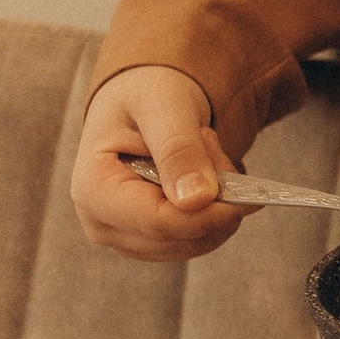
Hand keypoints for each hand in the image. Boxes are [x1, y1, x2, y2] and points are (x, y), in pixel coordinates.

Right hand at [71, 65, 241, 260]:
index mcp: (93, 189)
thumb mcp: (163, 106)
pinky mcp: (148, 242)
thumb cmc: (144, 95)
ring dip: (216, 203)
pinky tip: (202, 175)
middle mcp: (101, 223)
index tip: (246, 192)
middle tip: (211, 146)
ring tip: (202, 153)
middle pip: (180, 237)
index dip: (210, 214)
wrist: (139, 101)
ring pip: (195, 243)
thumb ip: (179, 148)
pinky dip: (213, 211)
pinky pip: (198, 240)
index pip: (159, 223)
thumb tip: (197, 200)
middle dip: (214, 200)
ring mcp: (124, 238)